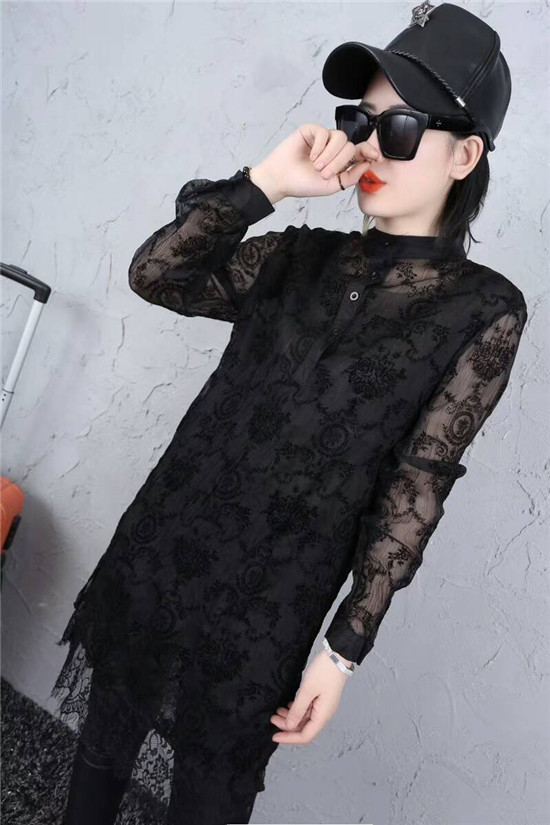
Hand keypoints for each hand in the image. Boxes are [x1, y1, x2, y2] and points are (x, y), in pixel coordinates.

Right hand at [252, 123, 379, 200]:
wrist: (281, 179)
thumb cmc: (304, 184)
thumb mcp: (332, 185)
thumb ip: (351, 177)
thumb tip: (368, 164)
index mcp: (340, 161)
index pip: (359, 152)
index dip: (368, 152)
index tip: (375, 157)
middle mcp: (334, 148)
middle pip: (350, 147)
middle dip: (339, 162)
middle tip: (324, 174)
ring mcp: (323, 139)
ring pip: (340, 138)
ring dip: (330, 154)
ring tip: (317, 166)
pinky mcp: (311, 130)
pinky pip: (324, 132)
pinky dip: (320, 146)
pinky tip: (311, 156)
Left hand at [269, 650, 350, 744]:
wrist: (337, 656)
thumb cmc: (324, 672)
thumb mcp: (307, 690)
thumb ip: (297, 710)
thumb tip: (289, 726)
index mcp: (322, 715)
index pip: (305, 736)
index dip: (289, 738)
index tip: (274, 736)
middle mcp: (324, 714)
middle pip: (304, 728)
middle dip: (287, 726)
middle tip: (272, 717)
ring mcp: (323, 706)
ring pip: (305, 718)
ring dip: (291, 716)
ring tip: (278, 710)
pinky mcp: (321, 698)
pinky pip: (307, 710)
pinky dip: (297, 709)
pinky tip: (288, 704)